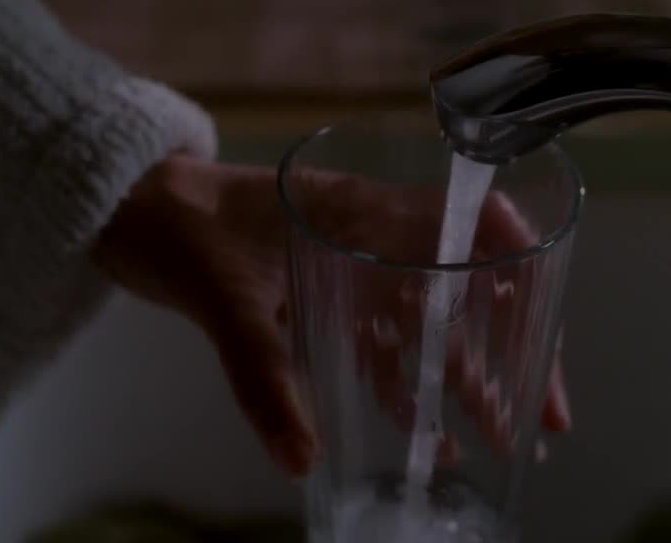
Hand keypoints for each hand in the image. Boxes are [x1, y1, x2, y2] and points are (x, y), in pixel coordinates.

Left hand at [95, 153, 570, 474]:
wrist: (125, 211)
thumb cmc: (179, 230)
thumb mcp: (222, 299)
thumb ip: (261, 376)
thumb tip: (303, 459)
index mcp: (361, 212)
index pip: (463, 217)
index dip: (515, 257)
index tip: (545, 316)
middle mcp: (373, 237)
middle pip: (462, 289)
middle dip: (506, 351)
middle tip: (540, 417)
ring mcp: (353, 269)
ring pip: (427, 324)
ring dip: (461, 379)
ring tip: (498, 437)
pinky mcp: (328, 297)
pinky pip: (382, 343)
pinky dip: (404, 385)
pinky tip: (423, 431)